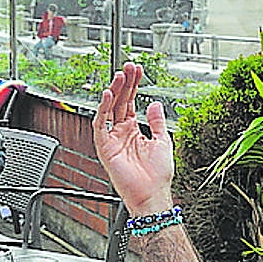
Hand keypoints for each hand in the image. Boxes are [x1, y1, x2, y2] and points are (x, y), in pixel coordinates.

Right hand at [93, 62, 175, 215]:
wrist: (153, 194)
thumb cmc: (158, 174)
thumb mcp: (163, 141)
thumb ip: (157, 121)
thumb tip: (153, 103)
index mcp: (133, 131)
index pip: (130, 102)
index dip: (133, 86)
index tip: (137, 71)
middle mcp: (121, 133)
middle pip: (119, 102)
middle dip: (123, 84)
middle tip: (128, 67)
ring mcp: (112, 139)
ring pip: (108, 110)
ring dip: (114, 92)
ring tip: (120, 76)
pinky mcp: (105, 148)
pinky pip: (100, 126)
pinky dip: (103, 110)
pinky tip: (109, 96)